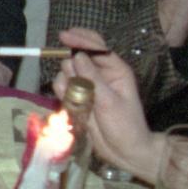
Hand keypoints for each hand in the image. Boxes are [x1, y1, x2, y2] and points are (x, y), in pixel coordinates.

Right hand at [52, 28, 161, 178]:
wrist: (125, 152)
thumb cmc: (125, 125)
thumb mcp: (110, 102)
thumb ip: (92, 78)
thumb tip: (76, 56)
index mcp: (116, 70)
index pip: (96, 47)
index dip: (80, 40)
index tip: (63, 36)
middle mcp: (101, 75)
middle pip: (77, 57)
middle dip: (71, 66)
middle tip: (74, 83)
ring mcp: (89, 87)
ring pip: (67, 72)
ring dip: (67, 82)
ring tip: (77, 99)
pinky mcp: (79, 99)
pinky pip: (63, 88)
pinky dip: (62, 93)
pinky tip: (71, 105)